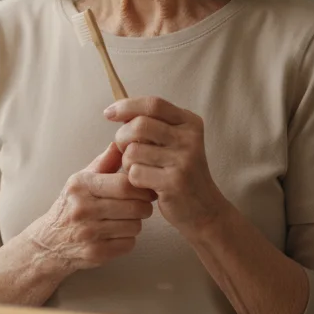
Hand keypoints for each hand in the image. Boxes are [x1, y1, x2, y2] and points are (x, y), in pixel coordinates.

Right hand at [26, 143, 155, 272]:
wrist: (48, 242)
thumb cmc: (70, 206)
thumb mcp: (81, 180)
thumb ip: (104, 162)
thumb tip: (121, 142)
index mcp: (81, 186)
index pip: (125, 185)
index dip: (142, 187)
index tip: (146, 188)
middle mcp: (82, 209)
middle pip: (134, 206)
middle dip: (145, 206)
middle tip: (143, 205)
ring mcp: (88, 233)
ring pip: (135, 226)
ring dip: (137, 223)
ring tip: (127, 219)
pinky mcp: (95, 253)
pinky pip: (128, 244)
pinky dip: (128, 239)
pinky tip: (117, 234)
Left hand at [106, 97, 229, 235]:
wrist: (205, 210)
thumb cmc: (180, 173)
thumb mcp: (174, 143)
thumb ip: (152, 125)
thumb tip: (116, 111)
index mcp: (189, 122)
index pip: (153, 104)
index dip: (126, 106)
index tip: (109, 113)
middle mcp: (189, 138)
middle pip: (139, 125)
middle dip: (122, 137)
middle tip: (124, 150)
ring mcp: (183, 160)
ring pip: (133, 151)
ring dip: (127, 162)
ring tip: (140, 171)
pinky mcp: (174, 182)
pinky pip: (135, 173)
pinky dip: (133, 180)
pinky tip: (145, 185)